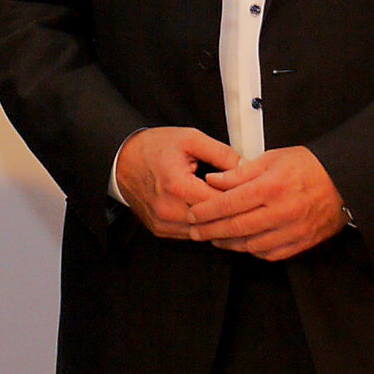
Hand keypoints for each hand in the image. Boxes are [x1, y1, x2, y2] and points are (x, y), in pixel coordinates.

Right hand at [115, 126, 236, 239]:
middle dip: (232, 212)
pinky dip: (202, 225)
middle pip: (214, 221)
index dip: (240, 198)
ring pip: (204, 232)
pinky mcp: (160, 230)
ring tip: (228, 206)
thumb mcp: (190, 139)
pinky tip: (209, 212)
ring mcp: (163, 223)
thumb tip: (247, 167)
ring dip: (217, 221)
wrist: (122, 160)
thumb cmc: (153, 148)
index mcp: (177, 186)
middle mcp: (168, 210)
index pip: (221, 203)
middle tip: (246, 201)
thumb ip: (221, 153)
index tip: (251, 191)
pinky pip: (190, 234)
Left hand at [187, 146, 346, 261]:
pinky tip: (240, 244)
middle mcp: (281, 212)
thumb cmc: (309, 166)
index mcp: (272, 187)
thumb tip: (213, 180)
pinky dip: (251, 250)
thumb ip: (240, 172)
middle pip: (235, 227)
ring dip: (227, 243)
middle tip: (194, 231)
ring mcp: (292, 231)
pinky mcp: (301, 243)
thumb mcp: (273, 158)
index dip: (206, 210)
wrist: (345, 182)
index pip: (229, 203)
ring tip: (213, 238)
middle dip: (209, 230)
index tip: (192, 213)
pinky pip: (269, 253)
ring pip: (250, 244)